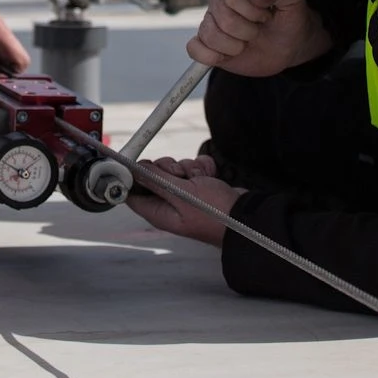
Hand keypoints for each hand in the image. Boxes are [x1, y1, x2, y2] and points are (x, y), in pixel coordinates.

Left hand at [126, 155, 246, 245]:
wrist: (245, 214)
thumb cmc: (214, 213)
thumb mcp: (181, 194)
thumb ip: (155, 180)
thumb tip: (133, 171)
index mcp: (158, 211)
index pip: (133, 193)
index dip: (133, 176)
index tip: (141, 163)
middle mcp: (168, 203)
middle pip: (153, 175)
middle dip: (167, 167)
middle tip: (179, 174)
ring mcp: (183, 194)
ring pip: (175, 168)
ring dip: (188, 167)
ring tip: (200, 179)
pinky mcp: (197, 186)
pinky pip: (192, 167)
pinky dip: (201, 168)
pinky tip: (209, 176)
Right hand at [188, 0, 329, 77]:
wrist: (289, 44)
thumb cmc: (290, 17)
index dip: (250, 10)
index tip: (266, 15)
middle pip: (221, 17)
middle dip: (247, 31)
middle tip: (259, 30)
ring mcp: (211, 20)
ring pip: (208, 34)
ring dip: (234, 46)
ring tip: (247, 43)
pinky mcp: (206, 43)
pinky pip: (194, 49)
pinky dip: (211, 56)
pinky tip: (229, 55)